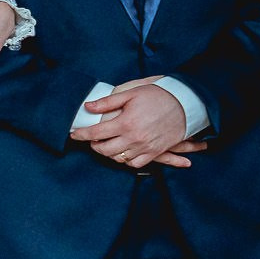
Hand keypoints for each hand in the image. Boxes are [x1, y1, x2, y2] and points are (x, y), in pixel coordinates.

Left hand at [71, 79, 196, 167]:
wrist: (185, 104)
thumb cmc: (157, 96)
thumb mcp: (130, 94)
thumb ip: (107, 103)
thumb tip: (87, 107)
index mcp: (125, 123)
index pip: (95, 133)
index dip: (81, 135)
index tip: (74, 135)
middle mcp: (134, 138)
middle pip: (104, 150)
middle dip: (94, 146)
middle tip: (92, 140)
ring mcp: (145, 147)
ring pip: (119, 158)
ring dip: (109, 154)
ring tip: (106, 145)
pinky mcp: (155, 151)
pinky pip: (136, 164)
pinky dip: (126, 161)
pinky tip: (122, 152)